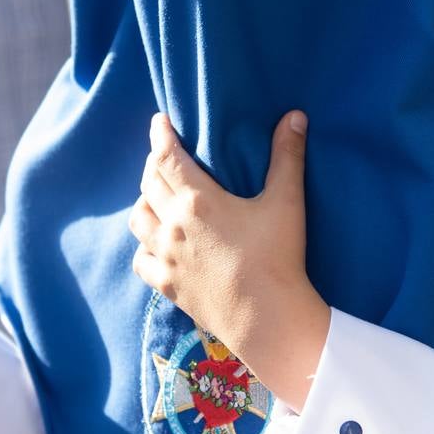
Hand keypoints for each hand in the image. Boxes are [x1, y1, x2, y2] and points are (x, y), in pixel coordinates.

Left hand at [129, 112, 328, 411]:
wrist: (266, 318)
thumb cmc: (278, 257)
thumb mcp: (286, 202)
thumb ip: (287, 156)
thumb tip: (295, 116)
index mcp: (198, 200)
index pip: (167, 158)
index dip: (160, 135)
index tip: (158, 122)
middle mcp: (173, 225)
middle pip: (149, 185)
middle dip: (154, 164)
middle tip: (164, 156)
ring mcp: (166, 257)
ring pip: (138, 220)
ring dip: (144, 202)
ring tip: (156, 197)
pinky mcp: (167, 285)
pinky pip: (141, 259)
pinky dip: (143, 246)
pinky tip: (154, 244)